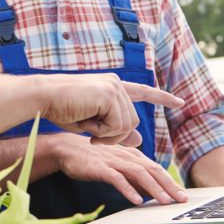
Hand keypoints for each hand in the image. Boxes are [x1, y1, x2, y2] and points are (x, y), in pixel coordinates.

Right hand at [39, 74, 183, 146]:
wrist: (42, 96)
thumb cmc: (61, 108)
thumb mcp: (93, 122)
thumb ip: (116, 128)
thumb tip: (139, 139)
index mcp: (112, 86)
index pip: (143, 91)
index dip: (162, 98)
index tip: (180, 102)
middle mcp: (116, 83)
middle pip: (132, 121)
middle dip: (114, 135)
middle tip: (93, 136)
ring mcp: (114, 88)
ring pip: (126, 126)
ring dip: (107, 134)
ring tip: (87, 126)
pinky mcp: (109, 95)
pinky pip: (117, 126)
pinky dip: (102, 133)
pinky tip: (88, 123)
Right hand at [45, 132, 187, 204]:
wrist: (67, 149)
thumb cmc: (93, 159)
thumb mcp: (116, 164)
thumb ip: (132, 175)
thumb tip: (150, 192)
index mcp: (132, 155)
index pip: (156, 168)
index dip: (170, 181)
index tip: (182, 195)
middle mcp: (126, 156)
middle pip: (152, 170)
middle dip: (169, 185)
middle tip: (181, 200)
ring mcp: (113, 161)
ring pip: (139, 174)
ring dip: (153, 188)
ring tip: (164, 201)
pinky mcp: (100, 168)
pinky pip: (117, 179)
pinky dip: (128, 189)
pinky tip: (136, 201)